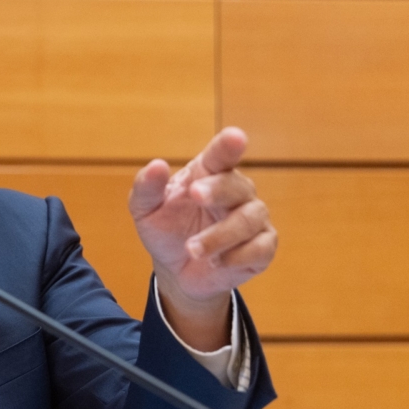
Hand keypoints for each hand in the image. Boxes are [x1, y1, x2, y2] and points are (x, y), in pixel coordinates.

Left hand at [128, 128, 276, 345]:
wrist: (177, 271)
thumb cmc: (165, 230)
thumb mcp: (145, 210)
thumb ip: (146, 187)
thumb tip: (156, 165)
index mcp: (208, 174)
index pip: (221, 155)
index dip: (229, 145)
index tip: (235, 137)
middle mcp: (236, 192)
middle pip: (237, 185)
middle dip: (217, 190)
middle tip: (195, 195)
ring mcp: (253, 218)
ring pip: (248, 219)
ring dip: (218, 235)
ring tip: (191, 249)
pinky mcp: (263, 247)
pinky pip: (260, 248)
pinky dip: (236, 256)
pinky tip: (216, 262)